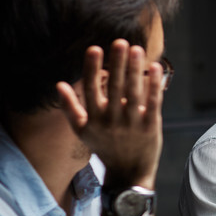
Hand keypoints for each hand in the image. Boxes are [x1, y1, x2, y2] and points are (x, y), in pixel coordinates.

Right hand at [55, 40, 162, 188]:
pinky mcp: (151, 127)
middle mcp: (112, 120)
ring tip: (137, 50)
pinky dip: (155, 86)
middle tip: (121, 42)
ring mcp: (132, 124)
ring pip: (134, 92)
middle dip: (117, 63)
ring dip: (136, 70)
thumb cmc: (104, 147)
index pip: (91, 88)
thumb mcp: (82, 130)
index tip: (95, 48)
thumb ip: (70, 108)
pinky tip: (156, 69)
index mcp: (94, 118)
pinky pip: (154, 103)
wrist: (128, 172)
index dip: (92, 68)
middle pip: (114, 86)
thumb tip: (59, 84)